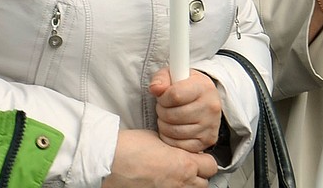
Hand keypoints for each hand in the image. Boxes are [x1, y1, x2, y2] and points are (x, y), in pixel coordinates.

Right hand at [102, 129, 217, 187]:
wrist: (111, 162)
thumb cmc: (130, 148)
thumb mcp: (157, 138)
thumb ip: (172, 145)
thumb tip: (176, 148)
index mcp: (184, 163)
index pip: (211, 165)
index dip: (203, 159)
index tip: (195, 155)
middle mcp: (182, 183)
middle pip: (204, 183)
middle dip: (197, 174)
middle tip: (184, 166)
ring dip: (187, 184)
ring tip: (173, 175)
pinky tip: (162, 182)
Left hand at [149, 69, 221, 151]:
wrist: (204, 98)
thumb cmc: (185, 85)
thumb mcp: (173, 74)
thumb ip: (161, 79)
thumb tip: (155, 89)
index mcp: (204, 87)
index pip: (175, 95)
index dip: (163, 97)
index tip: (162, 96)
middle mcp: (211, 107)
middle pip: (174, 115)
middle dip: (162, 111)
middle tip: (163, 108)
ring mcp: (211, 126)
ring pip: (175, 131)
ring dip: (164, 125)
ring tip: (167, 117)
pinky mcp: (208, 141)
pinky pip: (181, 146)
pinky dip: (170, 139)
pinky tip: (171, 129)